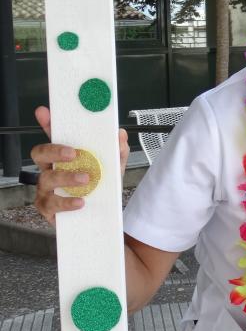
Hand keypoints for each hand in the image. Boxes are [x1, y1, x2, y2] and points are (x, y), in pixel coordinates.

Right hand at [30, 106, 129, 225]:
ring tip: (86, 179)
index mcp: (64, 156)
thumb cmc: (101, 188)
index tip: (45, 112)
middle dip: (54, 150)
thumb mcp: (114, 167)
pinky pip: (51, 203)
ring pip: (45, 179)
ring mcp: (46, 189)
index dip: (47, 124)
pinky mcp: (48, 208)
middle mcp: (50, 169)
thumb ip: (118, 151)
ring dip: (66, 177)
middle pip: (39, 153)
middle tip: (73, 153)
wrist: (101, 218)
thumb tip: (120, 134)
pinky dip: (66, 202)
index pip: (53, 136)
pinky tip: (80, 201)